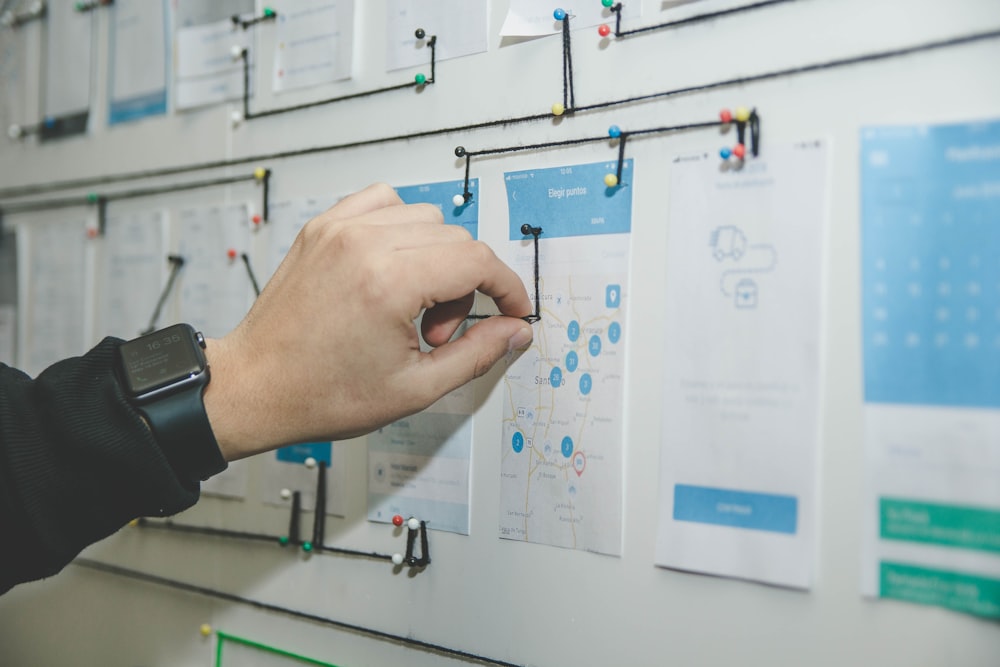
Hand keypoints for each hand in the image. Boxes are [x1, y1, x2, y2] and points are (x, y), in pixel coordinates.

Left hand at [203, 183, 533, 460]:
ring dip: (435, 258)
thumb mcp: (414, 388)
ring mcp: (338, 229)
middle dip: (466, 287)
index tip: (512, 310)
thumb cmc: (320, 393)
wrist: (254, 387)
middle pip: (456, 240)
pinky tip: (392, 269)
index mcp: (388, 283)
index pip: (477, 261)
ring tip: (411, 306)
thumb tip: (514, 330)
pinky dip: (401, 228)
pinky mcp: (322, 227)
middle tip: (438, 333)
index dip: (507, 288)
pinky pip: (383, 201)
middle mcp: (363, 243)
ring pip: (425, 217)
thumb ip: (476, 354)